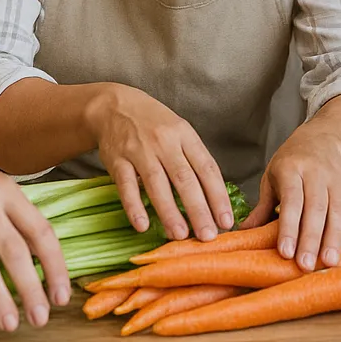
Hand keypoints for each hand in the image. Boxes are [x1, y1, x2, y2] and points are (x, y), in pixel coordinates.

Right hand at [88, 83, 233, 242]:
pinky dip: (134, 206)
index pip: (206, 168)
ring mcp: (139, 151)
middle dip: (198, 209)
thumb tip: (213, 198)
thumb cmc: (154, 124)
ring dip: (169, 211)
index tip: (226, 221)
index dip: (218, 196)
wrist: (114, 106)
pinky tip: (143, 225)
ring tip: (180, 235)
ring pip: (157, 184)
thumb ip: (193, 160)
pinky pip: (126, 186)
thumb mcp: (179, 132)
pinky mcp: (117, 160)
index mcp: (185, 135)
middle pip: (185, 179)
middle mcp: (164, 142)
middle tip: (208, 235)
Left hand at [243, 118, 340, 271]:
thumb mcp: (271, 178)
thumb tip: (243, 233)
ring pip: (338, 208)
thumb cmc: (290, 163)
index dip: (289, 227)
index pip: (291, 200)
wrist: (320, 138)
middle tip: (306, 265)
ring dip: (335, 237)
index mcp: (291, 169)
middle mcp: (316, 173)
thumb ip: (262, 207)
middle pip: (316, 208)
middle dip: (311, 238)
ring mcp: (336, 179)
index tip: (286, 252)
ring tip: (330, 262)